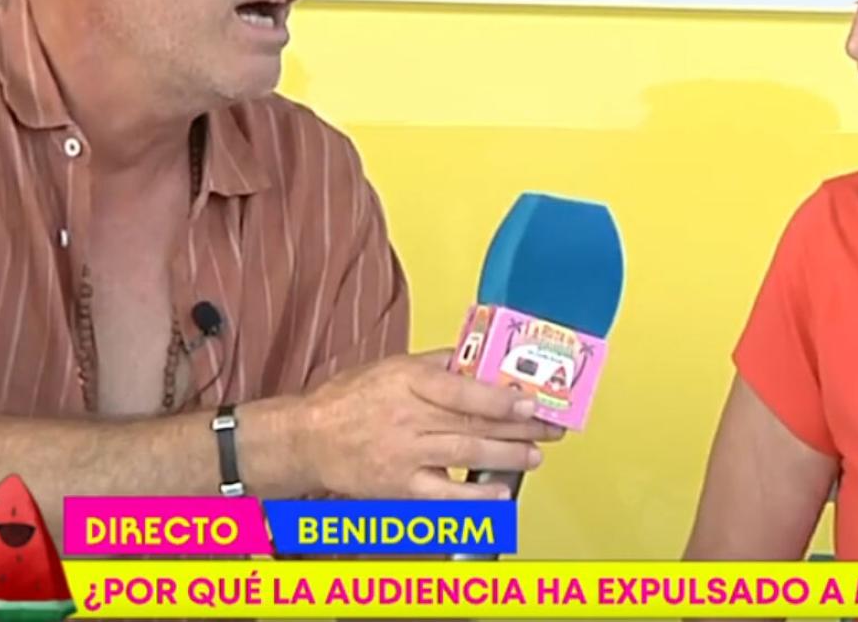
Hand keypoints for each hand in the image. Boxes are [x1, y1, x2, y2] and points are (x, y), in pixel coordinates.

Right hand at [294, 350, 564, 499]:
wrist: (307, 439)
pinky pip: (443, 495)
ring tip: (534, 456)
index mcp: (408, 381)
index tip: (531, 402)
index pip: (464, 390)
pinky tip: (499, 494)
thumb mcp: (391, 366)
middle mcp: (408, 417)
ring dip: (506, 457)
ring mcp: (403, 454)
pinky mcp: (398, 486)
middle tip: (550, 429)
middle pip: (473, 422)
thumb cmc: (348, 399)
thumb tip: (479, 358)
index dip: (502, 399)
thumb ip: (437, 364)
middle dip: (519, 428)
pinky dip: (474, 497)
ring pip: (465, 454)